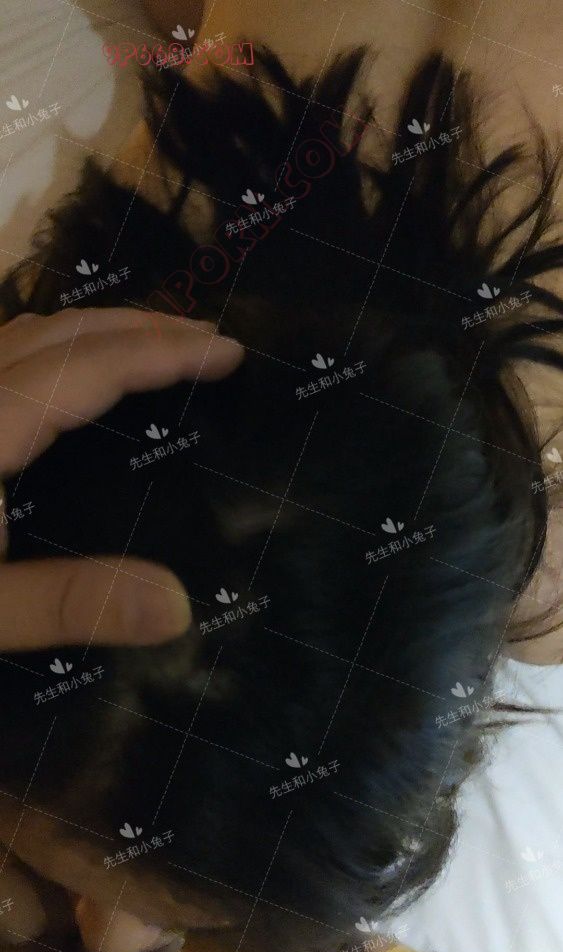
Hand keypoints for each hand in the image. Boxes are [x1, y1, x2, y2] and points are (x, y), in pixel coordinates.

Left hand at [0, 308, 243, 650]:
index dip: (163, 352)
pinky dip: (55, 349)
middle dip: (143, 326)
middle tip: (209, 341)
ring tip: (153, 346)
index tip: (228, 352)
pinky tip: (67, 379)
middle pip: (64, 332)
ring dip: (98, 330)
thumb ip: (69, 605)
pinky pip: (7, 356)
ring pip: (29, 333)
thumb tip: (180, 606)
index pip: (89, 366)